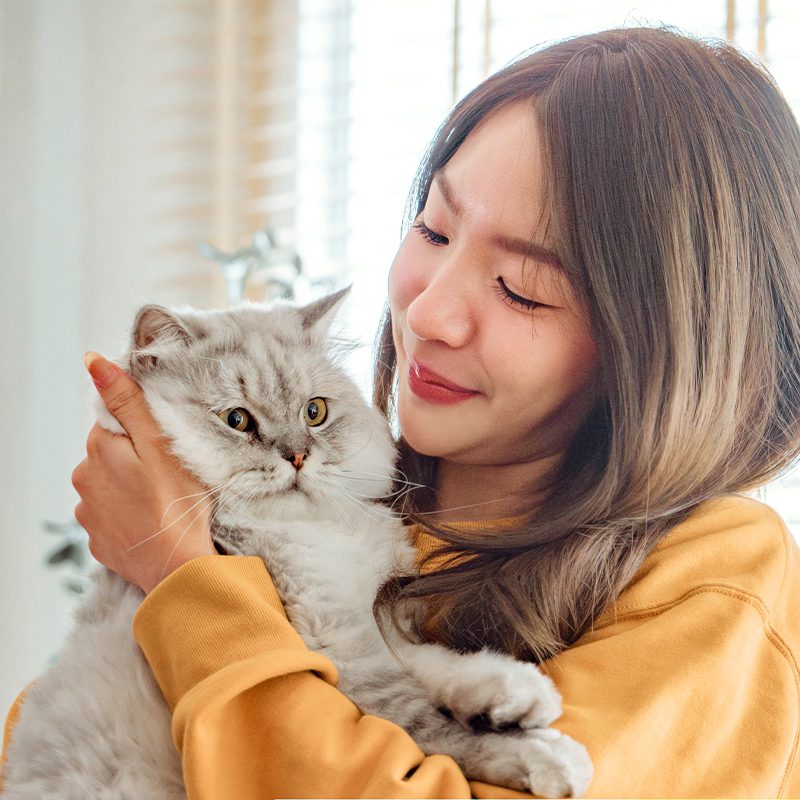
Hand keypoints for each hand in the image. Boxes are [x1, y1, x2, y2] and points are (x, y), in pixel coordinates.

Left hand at [72, 352, 215, 593]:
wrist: (176, 566)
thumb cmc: (176, 503)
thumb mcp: (159, 442)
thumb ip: (127, 401)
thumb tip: (93, 361)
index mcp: (98, 450)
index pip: (114, 423)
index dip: (142, 431)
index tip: (165, 446)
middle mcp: (84, 479)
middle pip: (112, 453)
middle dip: (136, 458)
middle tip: (169, 473)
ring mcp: (89, 513)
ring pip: (112, 484)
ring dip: (132, 486)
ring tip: (164, 499)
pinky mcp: (99, 540)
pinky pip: (113, 515)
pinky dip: (130, 514)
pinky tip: (153, 520)